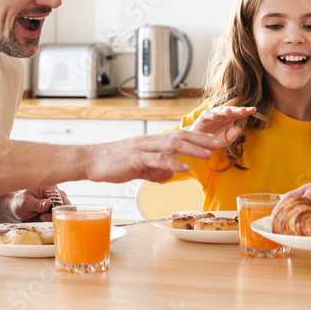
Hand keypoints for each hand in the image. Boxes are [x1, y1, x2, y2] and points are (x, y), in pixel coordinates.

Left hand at [7, 186, 70, 222]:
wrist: (17, 210)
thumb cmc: (20, 203)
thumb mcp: (26, 203)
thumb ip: (37, 204)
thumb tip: (49, 203)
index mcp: (48, 187)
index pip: (59, 196)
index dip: (58, 205)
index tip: (50, 212)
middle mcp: (54, 194)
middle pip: (64, 203)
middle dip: (56, 212)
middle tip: (43, 217)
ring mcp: (56, 202)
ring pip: (63, 211)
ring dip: (54, 216)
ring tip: (41, 217)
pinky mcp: (55, 209)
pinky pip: (59, 215)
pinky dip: (53, 219)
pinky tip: (43, 218)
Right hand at [84, 106, 255, 183]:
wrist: (91, 161)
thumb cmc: (114, 163)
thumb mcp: (140, 166)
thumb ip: (156, 169)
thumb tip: (171, 174)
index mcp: (153, 141)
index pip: (180, 135)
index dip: (199, 137)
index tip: (215, 141)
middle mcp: (150, 141)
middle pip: (181, 135)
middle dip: (202, 140)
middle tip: (219, 144)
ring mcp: (143, 148)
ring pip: (172, 145)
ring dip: (192, 149)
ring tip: (208, 154)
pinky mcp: (135, 159)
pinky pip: (157, 160)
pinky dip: (172, 163)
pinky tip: (184, 168)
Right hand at [188, 105, 256, 146]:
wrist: (201, 142)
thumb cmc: (215, 138)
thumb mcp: (226, 140)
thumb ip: (232, 135)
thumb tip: (239, 128)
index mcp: (230, 118)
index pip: (239, 113)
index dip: (246, 111)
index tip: (254, 109)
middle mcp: (222, 115)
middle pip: (231, 110)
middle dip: (237, 110)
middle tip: (244, 110)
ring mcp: (213, 115)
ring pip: (219, 110)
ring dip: (224, 110)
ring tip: (229, 112)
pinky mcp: (202, 118)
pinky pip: (206, 114)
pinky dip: (210, 115)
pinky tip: (214, 117)